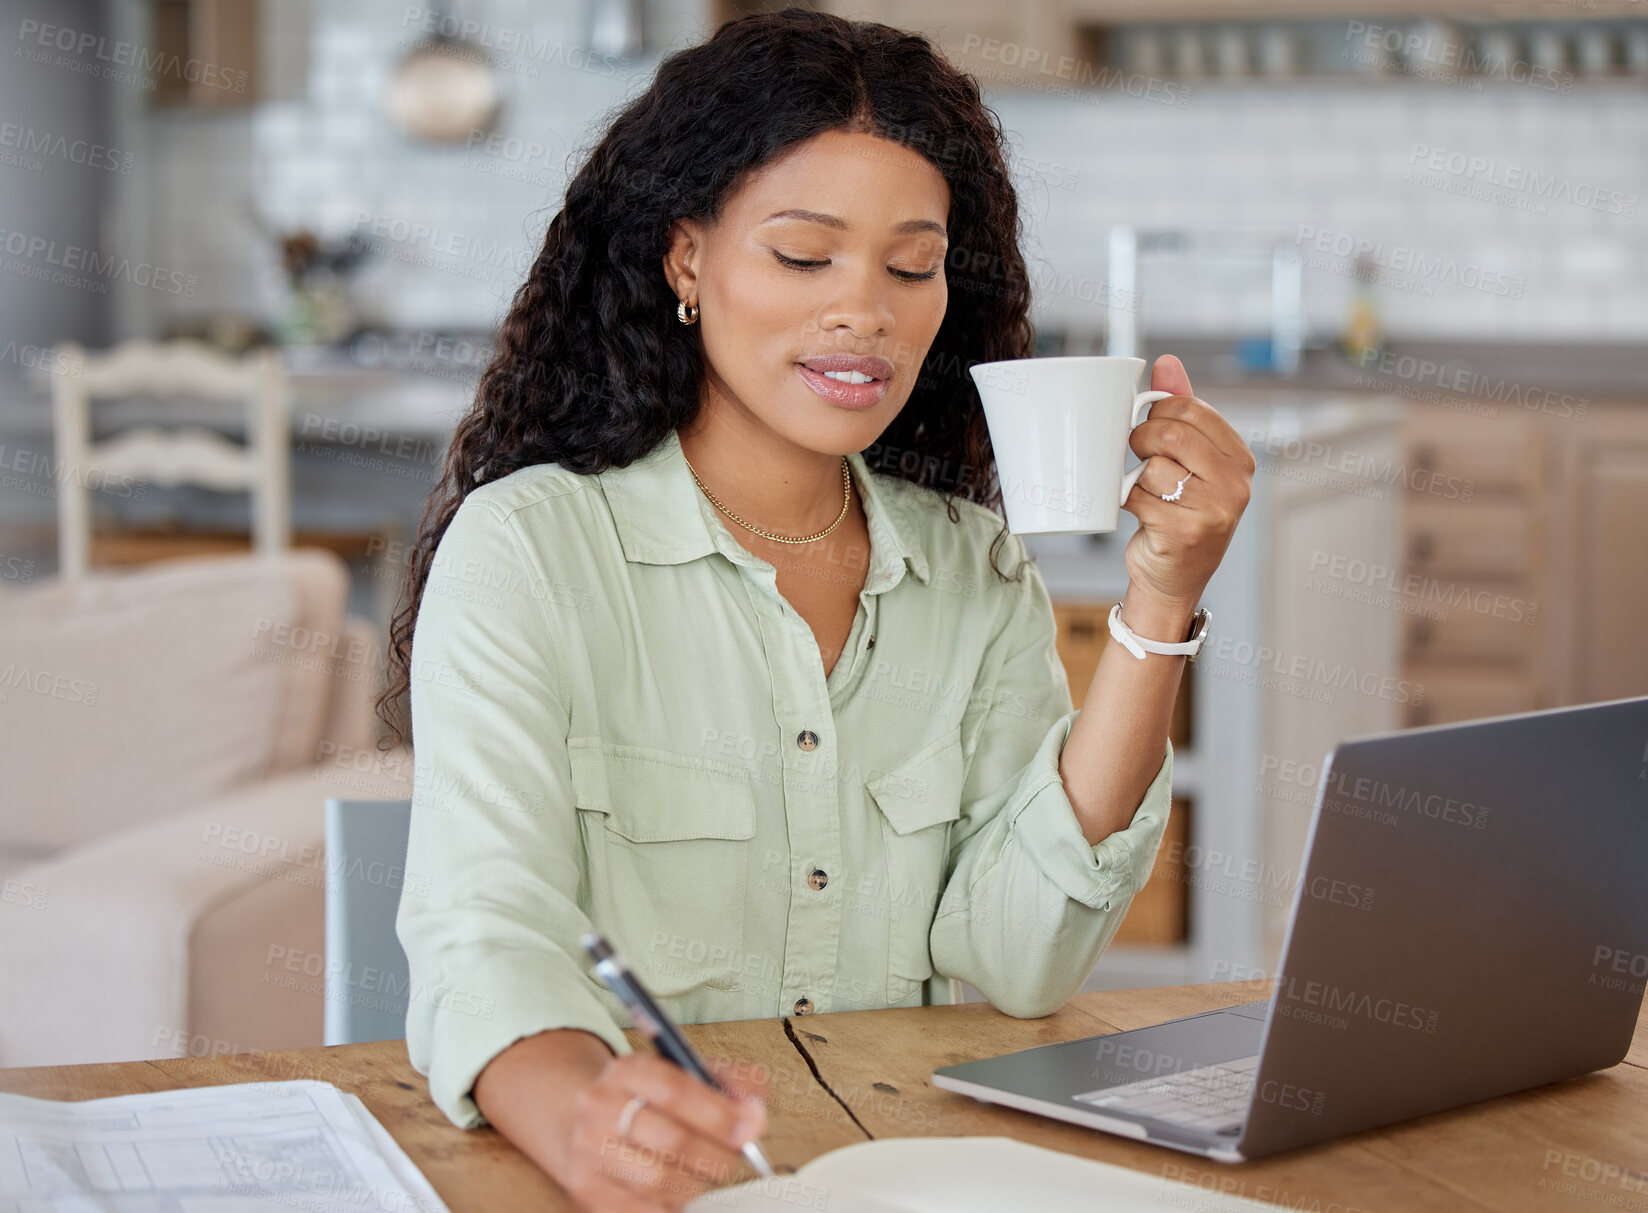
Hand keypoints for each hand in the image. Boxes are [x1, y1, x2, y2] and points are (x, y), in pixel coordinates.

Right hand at [559, 1052, 769, 1211]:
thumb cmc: (654, 1102)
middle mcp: (600, 1107)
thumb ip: (732, 1082)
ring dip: (696, 1181)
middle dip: (716, 1153)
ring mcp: (589, 1151)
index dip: (719, 1113)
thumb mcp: (692, 1075)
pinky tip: (678, 1188)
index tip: (749, 1128)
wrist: (595, 1122)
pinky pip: (645, 1210)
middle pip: (670, 1140)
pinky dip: (672, 1204)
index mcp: (627, 1070)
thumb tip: (753, 1110)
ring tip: (705, 1171)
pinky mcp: (589, 1191)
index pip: (675, 1090)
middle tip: (736, 1155)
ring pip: (659, 1180)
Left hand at [1120, 355, 1254, 617]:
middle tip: (1137, 456)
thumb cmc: (1179, 512)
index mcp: (1240, 457)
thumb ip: (1181, 410)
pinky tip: (1140, 513)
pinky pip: (1139, 497)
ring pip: (1152, 468)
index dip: (1158, 414)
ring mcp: (1214, 510)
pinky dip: (1128, 502)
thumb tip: (1166, 362)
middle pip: (1170, 434)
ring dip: (1136, 478)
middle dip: (1141, 441)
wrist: (1173, 578)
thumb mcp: (1189, 460)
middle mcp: (1235, 483)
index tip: (1149, 428)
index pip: (1191, 408)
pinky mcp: (1185, 532)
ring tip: (1146, 492)